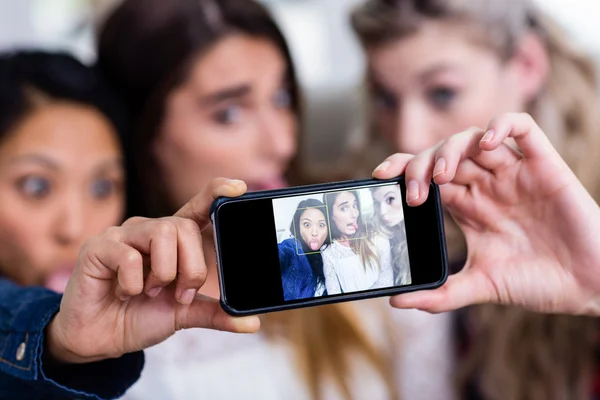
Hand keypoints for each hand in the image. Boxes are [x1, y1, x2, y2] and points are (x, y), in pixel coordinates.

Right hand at [46, 178, 258, 363]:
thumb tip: (252, 322)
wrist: (100, 339)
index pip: (197, 208)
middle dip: (191, 267)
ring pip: (162, 233)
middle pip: (185, 227)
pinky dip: (134, 284)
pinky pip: (129, 256)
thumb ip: (215, 313)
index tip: (238, 188)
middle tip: (180, 293)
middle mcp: (149, 231)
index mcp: (172, 242)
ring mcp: (123, 235)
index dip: (215, 193)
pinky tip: (123, 293)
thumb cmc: (139, 317)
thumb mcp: (183, 314)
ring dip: (164, 272)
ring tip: (149, 292)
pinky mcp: (99, 247)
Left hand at [373, 113, 599, 315]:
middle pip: (443, 154)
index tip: (380, 178)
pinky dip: (501, 126)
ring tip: (443, 177)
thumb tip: (397, 301)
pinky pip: (522, 128)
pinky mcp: (544, 165)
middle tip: (414, 193)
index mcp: (468, 206)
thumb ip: (441, 295)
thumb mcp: (482, 287)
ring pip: (474, 138)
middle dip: (421, 165)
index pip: (427, 175)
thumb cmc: (539, 282)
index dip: (403, 169)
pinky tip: (486, 145)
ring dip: (451, 149)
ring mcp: (514, 172)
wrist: (589, 286)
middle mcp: (487, 184)